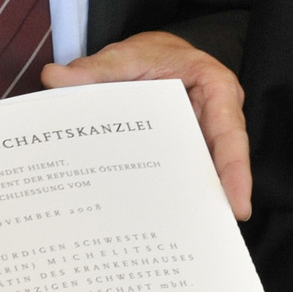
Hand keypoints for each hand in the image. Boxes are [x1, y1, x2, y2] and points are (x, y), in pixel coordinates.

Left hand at [44, 31, 248, 218]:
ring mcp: (202, 138)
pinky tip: (150, 219)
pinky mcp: (183, 152)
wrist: (150, 57)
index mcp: (216, 88)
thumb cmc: (149, 54)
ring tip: (178, 237)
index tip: (238, 208)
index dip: (236, 173)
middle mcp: (217, 117)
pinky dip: (168, 194)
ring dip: (190, 203)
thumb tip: (55, 77)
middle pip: (220, 163)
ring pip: (201, 174)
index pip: (230, 135)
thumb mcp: (125, 56)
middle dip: (213, 198)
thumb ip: (95, 69)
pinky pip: (181, 174)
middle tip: (204, 234)